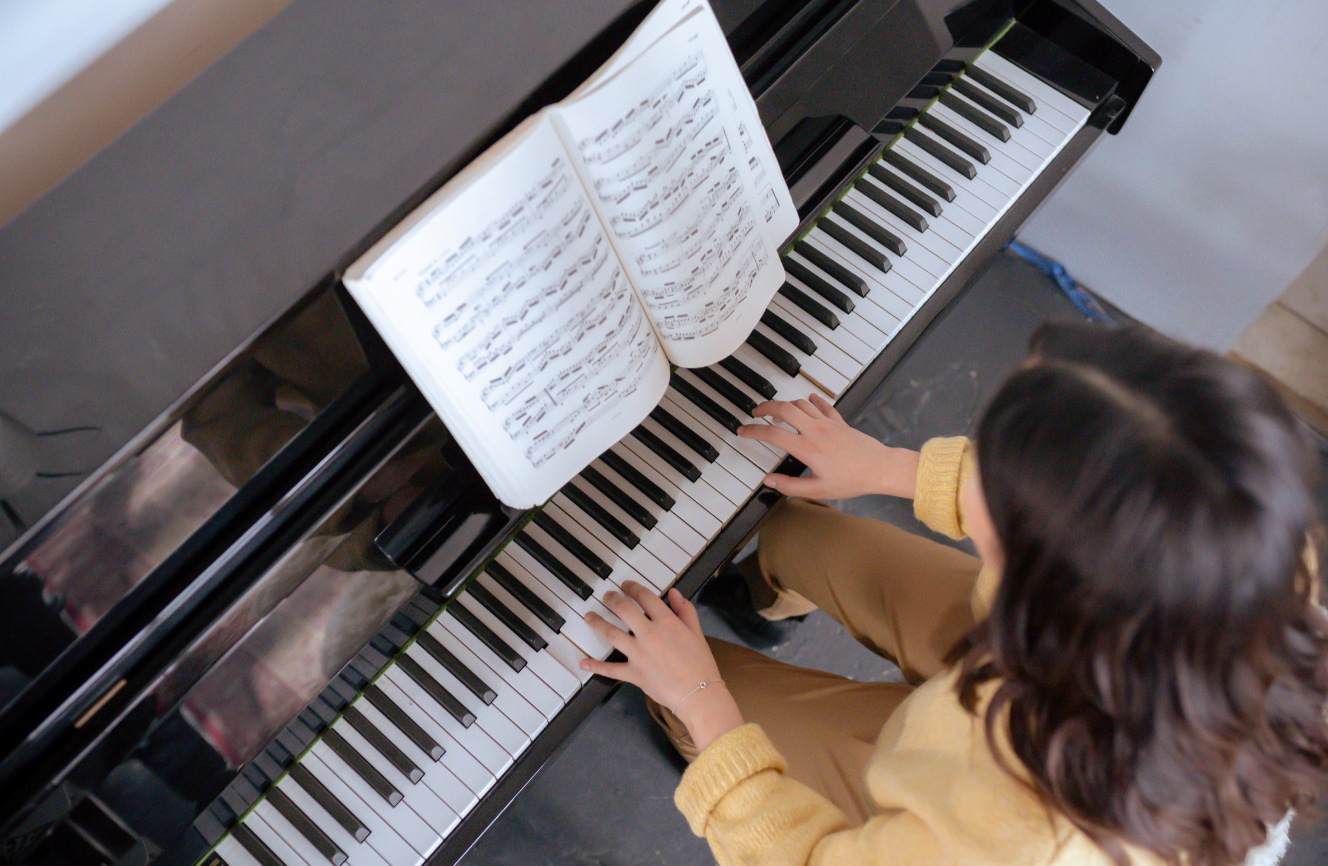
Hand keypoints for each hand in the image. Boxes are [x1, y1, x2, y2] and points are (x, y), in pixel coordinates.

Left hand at [582, 582, 742, 750]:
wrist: (699, 693)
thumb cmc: (700, 664)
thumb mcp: (697, 632)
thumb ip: (685, 610)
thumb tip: (674, 594)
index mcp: (667, 622)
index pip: (645, 597)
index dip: (633, 587)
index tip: (627, 585)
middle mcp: (649, 634)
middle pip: (624, 609)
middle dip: (612, 599)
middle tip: (606, 596)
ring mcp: (639, 654)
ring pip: (611, 633)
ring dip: (597, 623)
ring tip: (589, 617)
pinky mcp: (634, 673)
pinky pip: (611, 669)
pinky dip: (596, 666)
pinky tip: (584, 662)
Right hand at [737, 394, 919, 499]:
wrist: (880, 468)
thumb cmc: (852, 480)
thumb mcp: (818, 490)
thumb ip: (790, 486)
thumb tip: (769, 481)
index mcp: (807, 448)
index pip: (772, 434)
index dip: (753, 431)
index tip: (743, 431)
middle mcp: (815, 430)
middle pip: (784, 408)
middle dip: (765, 407)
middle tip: (755, 412)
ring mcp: (828, 423)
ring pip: (801, 404)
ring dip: (785, 404)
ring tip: (777, 413)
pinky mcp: (840, 422)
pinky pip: (823, 405)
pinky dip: (812, 400)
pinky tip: (809, 400)